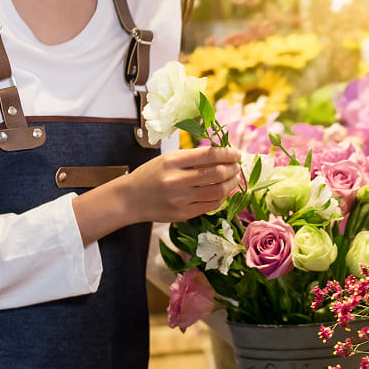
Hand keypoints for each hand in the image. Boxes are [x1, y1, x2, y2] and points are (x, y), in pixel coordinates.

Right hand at [72, 145, 240, 244]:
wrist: (130, 199)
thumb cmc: (151, 175)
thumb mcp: (168, 159)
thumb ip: (193, 158)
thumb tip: (223, 156)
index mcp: (173, 161)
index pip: (210, 155)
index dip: (228, 154)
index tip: (237, 154)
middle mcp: (177, 180)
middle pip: (217, 174)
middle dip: (233, 169)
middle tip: (238, 166)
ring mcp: (181, 199)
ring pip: (218, 191)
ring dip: (231, 184)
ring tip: (234, 178)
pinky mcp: (183, 214)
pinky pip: (211, 205)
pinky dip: (222, 197)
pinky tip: (224, 191)